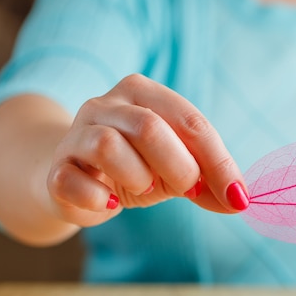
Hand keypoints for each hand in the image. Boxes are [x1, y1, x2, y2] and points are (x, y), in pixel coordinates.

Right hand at [47, 74, 248, 227]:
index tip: (238, 197)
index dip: (219, 162)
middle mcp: (107, 104)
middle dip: (180, 168)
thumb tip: (240, 200)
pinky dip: (98, 198)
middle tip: (186, 189)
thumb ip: (208, 180)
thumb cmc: (136, 166)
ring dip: (138, 177)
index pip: (191, 121)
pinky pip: (72, 181)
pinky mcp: (56, 167)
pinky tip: (109, 202)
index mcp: (144, 93)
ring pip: (109, 146)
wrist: (75, 179)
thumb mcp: (178, 168)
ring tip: (143, 188)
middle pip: (150, 128)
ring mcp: (76, 133)